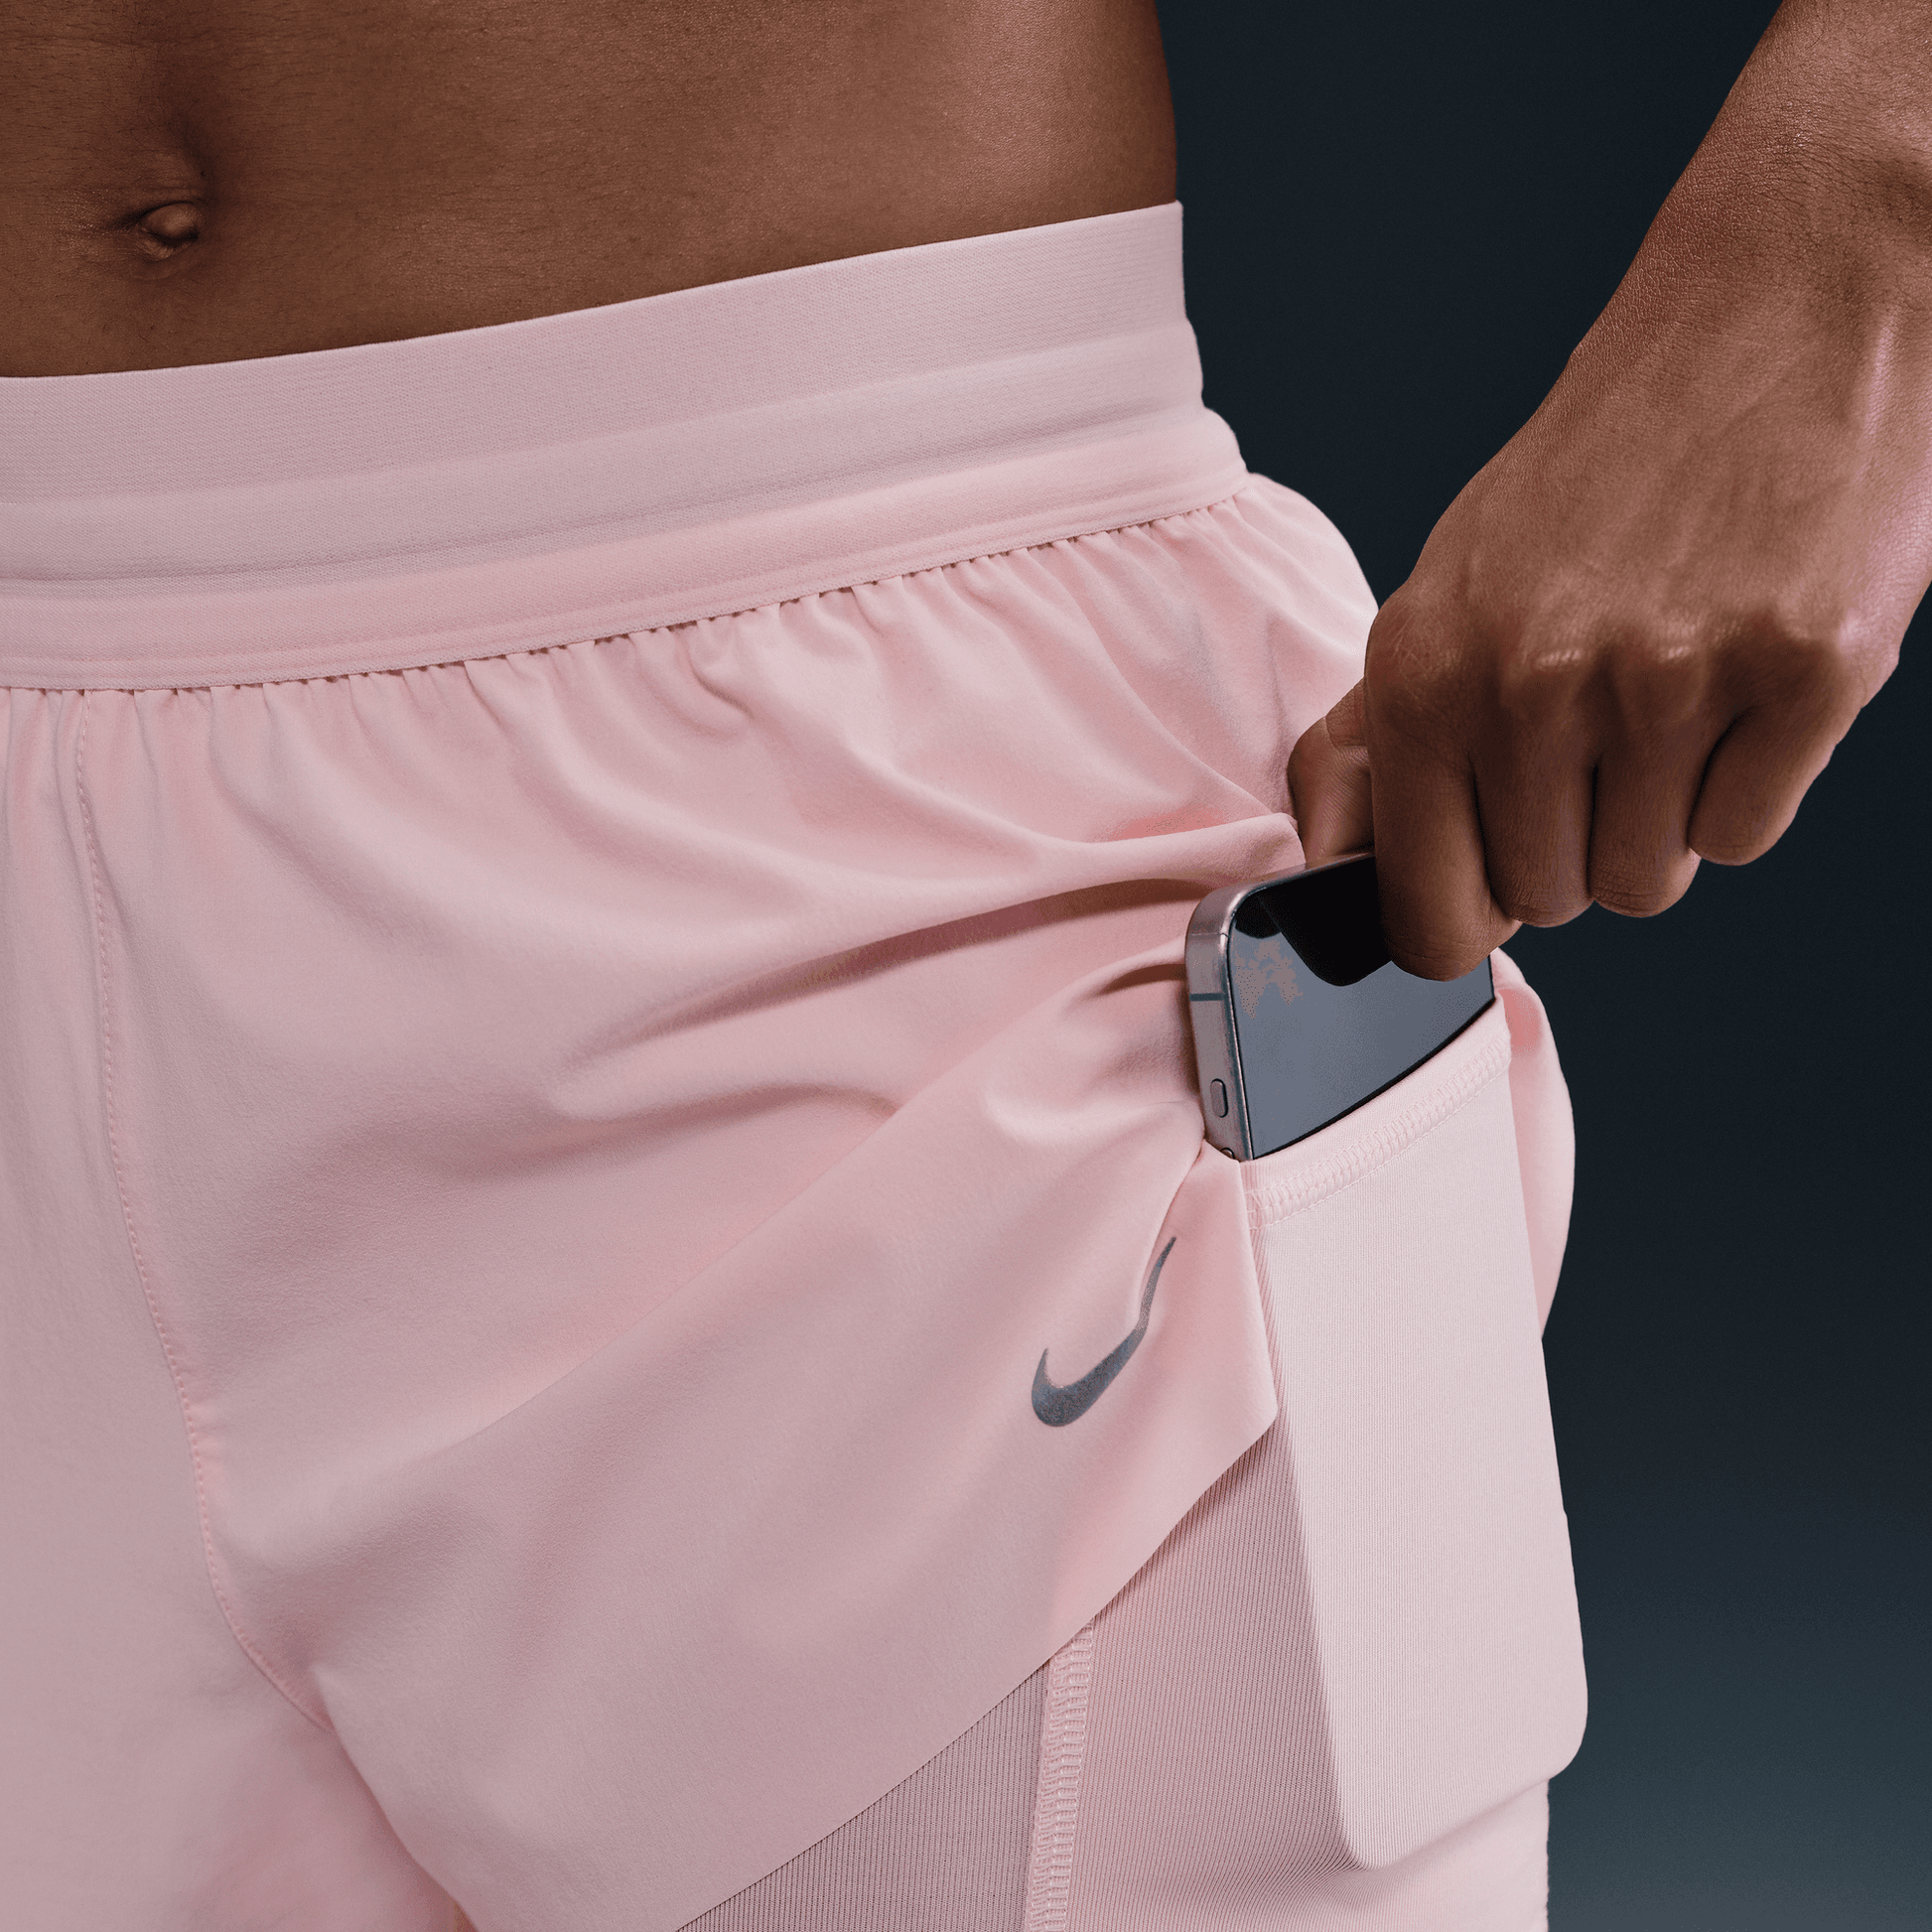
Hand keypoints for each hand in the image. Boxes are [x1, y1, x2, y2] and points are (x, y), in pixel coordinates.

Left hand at [1288, 0, 1931, 979]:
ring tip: (1675, 685)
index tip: (1492, 883)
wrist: (1782, 304)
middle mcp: (1533, 682)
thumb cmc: (1607, 462)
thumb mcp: (1451, 582)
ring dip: (1663, 814)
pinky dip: (1749, 781)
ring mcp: (1670, 681)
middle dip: (1578, 838)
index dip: (1467, 915)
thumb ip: (1378, 735)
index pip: (1427, 914)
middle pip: (1553, 901)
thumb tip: (1328, 861)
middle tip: (1607, 720)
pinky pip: (1746, 834)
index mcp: (1425, 667)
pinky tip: (1742, 677)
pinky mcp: (1801, 672)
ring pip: (1652, 882)